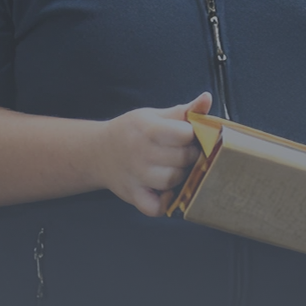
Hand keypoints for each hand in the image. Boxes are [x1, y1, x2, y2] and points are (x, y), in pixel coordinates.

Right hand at [96, 92, 212, 216]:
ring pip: (170, 180)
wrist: (99, 151)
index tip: (190, 134)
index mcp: (148, 129)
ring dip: (181, 175)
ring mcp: (135, 176)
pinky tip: (168, 192)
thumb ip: (184, 110)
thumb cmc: (134, 131)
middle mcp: (140, 153)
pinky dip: (164, 203)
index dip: (194, 134)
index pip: (184, 134)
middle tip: (187, 152)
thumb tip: (207, 98)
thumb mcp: (155, 115)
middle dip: (191, 155)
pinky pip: (153, 207)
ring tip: (177, 167)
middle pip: (181, 158)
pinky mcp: (132, 195)